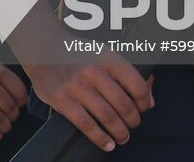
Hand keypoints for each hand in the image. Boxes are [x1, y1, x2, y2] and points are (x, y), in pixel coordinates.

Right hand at [25, 59, 153, 152]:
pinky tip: (107, 143)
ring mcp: (77, 86)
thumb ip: (127, 74)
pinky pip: (86, 124)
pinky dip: (100, 138)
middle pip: (123, 104)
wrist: (44, 50)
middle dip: (132, 120)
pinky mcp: (62, 99)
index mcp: (108, 58)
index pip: (137, 85)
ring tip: (122, 137)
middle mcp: (93, 71)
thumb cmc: (78, 54)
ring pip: (107, 116)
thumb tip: (149, 99)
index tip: (143, 109)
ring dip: (119, 132)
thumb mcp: (104, 54)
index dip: (144, 102)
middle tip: (132, 125)